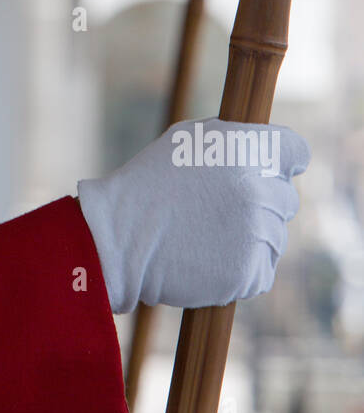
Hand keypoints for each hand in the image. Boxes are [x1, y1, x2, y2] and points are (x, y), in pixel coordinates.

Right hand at [76, 117, 309, 313]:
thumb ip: (235, 140)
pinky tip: (209, 259)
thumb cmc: (148, 186)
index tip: (270, 172)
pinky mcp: (249, 272)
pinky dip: (241, 270)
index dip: (284, 162)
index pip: (295, 151)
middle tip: (218, 211)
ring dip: (252, 239)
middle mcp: (256, 189)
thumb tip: (270, 153)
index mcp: (243, 149)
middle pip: (286, 199)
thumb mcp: (186, 140)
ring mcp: (255, 233)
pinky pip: (262, 272)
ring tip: (207, 236)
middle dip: (260, 204)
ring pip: (275, 238)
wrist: (118, 238)